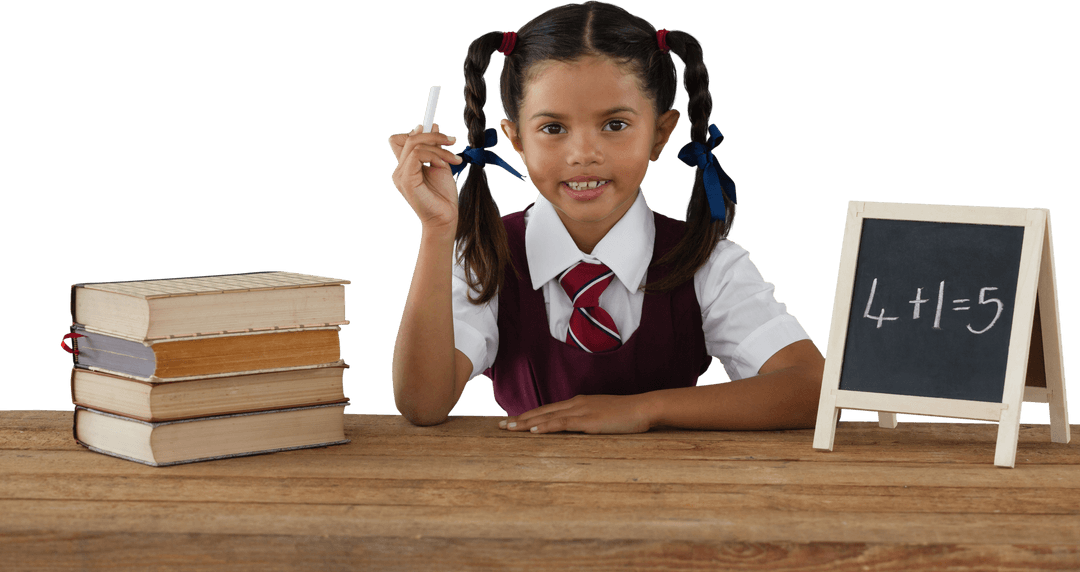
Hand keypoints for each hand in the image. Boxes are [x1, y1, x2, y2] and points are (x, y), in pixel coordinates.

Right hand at [388, 123, 464, 232]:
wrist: (445, 218)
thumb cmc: (443, 195)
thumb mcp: (440, 164)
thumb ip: (433, 148)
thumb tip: (432, 125)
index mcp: (405, 166)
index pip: (400, 139)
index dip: (417, 131)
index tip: (437, 128)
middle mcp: (399, 170)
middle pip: (409, 138)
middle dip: (433, 135)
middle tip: (452, 140)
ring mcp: (400, 175)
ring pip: (415, 144)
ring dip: (438, 147)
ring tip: (454, 159)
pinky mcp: (405, 180)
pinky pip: (417, 155)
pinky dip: (434, 155)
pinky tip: (445, 165)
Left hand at [498, 394, 655, 434]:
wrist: (644, 407)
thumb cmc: (627, 414)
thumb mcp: (603, 416)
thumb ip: (588, 420)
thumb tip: (578, 428)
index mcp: (578, 403)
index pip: (548, 409)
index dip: (530, 415)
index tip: (513, 419)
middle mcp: (576, 404)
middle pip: (543, 411)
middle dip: (521, 418)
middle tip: (501, 425)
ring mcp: (582, 412)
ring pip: (548, 417)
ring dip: (527, 423)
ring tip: (510, 428)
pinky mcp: (589, 421)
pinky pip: (564, 424)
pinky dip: (548, 426)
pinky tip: (535, 430)